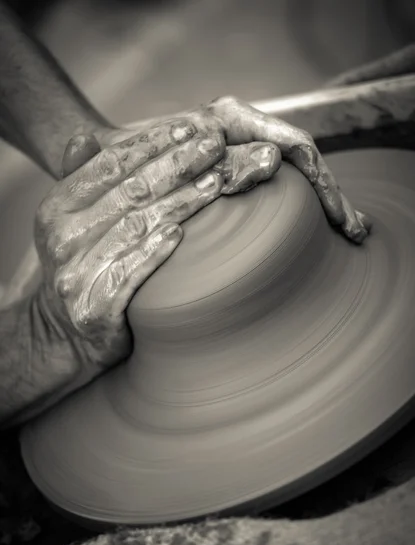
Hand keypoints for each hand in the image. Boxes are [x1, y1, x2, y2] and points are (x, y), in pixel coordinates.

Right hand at [33, 118, 278, 381]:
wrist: (62, 332)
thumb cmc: (81, 267)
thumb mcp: (70, 222)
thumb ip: (82, 181)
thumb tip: (83, 138)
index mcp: (58, 207)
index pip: (110, 164)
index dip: (153, 143)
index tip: (192, 128)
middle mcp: (63, 237)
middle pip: (130, 191)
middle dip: (177, 162)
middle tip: (216, 145)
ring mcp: (76, 273)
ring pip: (136, 227)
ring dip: (180, 201)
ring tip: (216, 180)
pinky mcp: (94, 307)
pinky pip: (131, 273)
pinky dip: (156, 251)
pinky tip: (181, 233)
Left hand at [99, 96, 371, 242]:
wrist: (103, 157)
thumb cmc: (122, 154)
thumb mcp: (157, 156)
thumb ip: (211, 157)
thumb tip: (266, 156)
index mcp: (228, 119)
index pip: (293, 147)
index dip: (319, 183)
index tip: (336, 218)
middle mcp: (241, 131)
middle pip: (301, 161)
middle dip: (331, 196)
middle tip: (352, 231)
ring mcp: (239, 150)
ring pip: (293, 175)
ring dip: (324, 202)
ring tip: (350, 232)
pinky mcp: (234, 171)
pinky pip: (276, 187)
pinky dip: (300, 206)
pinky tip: (318, 230)